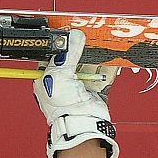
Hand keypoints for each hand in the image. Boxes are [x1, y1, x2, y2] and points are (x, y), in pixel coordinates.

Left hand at [35, 30, 118, 157]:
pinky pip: (103, 74)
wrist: (81, 125)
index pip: (53, 56)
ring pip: (89, 64)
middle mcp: (62, 82)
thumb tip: (73, 36)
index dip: (61, 44)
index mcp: (46, 79)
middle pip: (73, 58)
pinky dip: (108, 65)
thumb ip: (68, 54)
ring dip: (95, 54)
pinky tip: (111, 55)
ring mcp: (79, 86)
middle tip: (87, 34)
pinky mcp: (95, 90)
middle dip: (81, 47)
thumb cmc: (62, 107)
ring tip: (100, 41)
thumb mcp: (60, 74)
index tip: (68, 31)